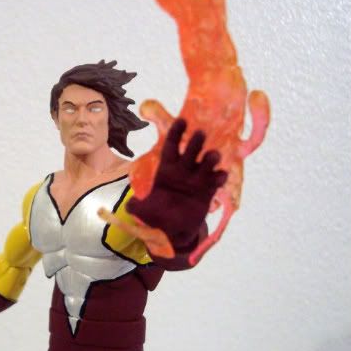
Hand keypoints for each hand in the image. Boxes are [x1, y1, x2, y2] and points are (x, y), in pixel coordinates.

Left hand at [127, 118, 226, 248]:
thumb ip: (136, 207)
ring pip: (206, 163)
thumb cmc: (157, 215)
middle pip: (190, 151)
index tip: (182, 121)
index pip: (171, 147)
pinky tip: (221, 176)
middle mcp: (183, 171)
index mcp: (167, 170)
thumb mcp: (143, 211)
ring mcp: (197, 180)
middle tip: (200, 133)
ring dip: (210, 158)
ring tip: (213, 156)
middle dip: (195, 142)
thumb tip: (129, 206)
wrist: (174, 229)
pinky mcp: (208, 191)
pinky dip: (219, 177)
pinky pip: (216, 180)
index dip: (176, 133)